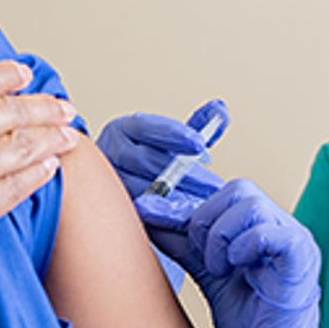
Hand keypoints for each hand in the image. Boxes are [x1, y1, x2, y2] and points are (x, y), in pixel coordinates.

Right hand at [0, 31, 80, 292]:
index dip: (3, 75)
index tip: (22, 74)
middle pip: (11, 112)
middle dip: (41, 105)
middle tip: (62, 104)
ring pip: (23, 148)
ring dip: (51, 137)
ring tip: (70, 133)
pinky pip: (19, 189)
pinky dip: (39, 176)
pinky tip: (50, 171)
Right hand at [97, 99, 227, 228]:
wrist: (124, 183)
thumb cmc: (153, 157)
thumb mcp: (173, 139)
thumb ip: (197, 125)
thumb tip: (219, 109)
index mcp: (125, 128)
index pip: (146, 127)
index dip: (174, 134)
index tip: (201, 144)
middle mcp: (112, 151)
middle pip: (144, 160)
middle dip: (183, 174)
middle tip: (213, 185)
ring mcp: (109, 180)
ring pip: (139, 188)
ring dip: (174, 197)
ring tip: (203, 203)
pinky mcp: (114, 206)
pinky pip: (137, 211)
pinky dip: (162, 214)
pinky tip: (183, 218)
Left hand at [147, 179, 328, 327]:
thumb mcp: (209, 278)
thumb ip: (186, 244)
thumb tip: (148, 212)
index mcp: (265, 231)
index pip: (224, 193)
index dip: (183, 203)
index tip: (147, 211)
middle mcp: (284, 231)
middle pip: (238, 189)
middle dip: (204, 220)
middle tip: (202, 260)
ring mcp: (296, 244)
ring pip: (249, 203)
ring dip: (219, 236)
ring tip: (219, 272)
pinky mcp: (301, 264)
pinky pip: (269, 232)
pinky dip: (241, 247)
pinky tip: (233, 273)